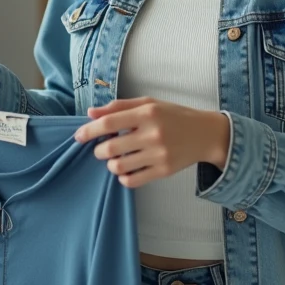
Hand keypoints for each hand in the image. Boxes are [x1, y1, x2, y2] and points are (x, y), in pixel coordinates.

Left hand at [73, 97, 229, 187]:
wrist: (205, 133)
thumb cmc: (173, 115)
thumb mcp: (149, 103)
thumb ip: (119, 106)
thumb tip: (91, 113)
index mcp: (147, 113)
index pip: (109, 123)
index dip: (89, 130)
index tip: (79, 136)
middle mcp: (152, 133)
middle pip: (110, 148)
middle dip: (99, 150)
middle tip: (102, 149)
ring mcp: (159, 154)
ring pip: (119, 167)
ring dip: (111, 165)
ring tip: (117, 159)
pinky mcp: (164, 171)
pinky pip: (132, 181)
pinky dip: (123, 177)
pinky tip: (127, 170)